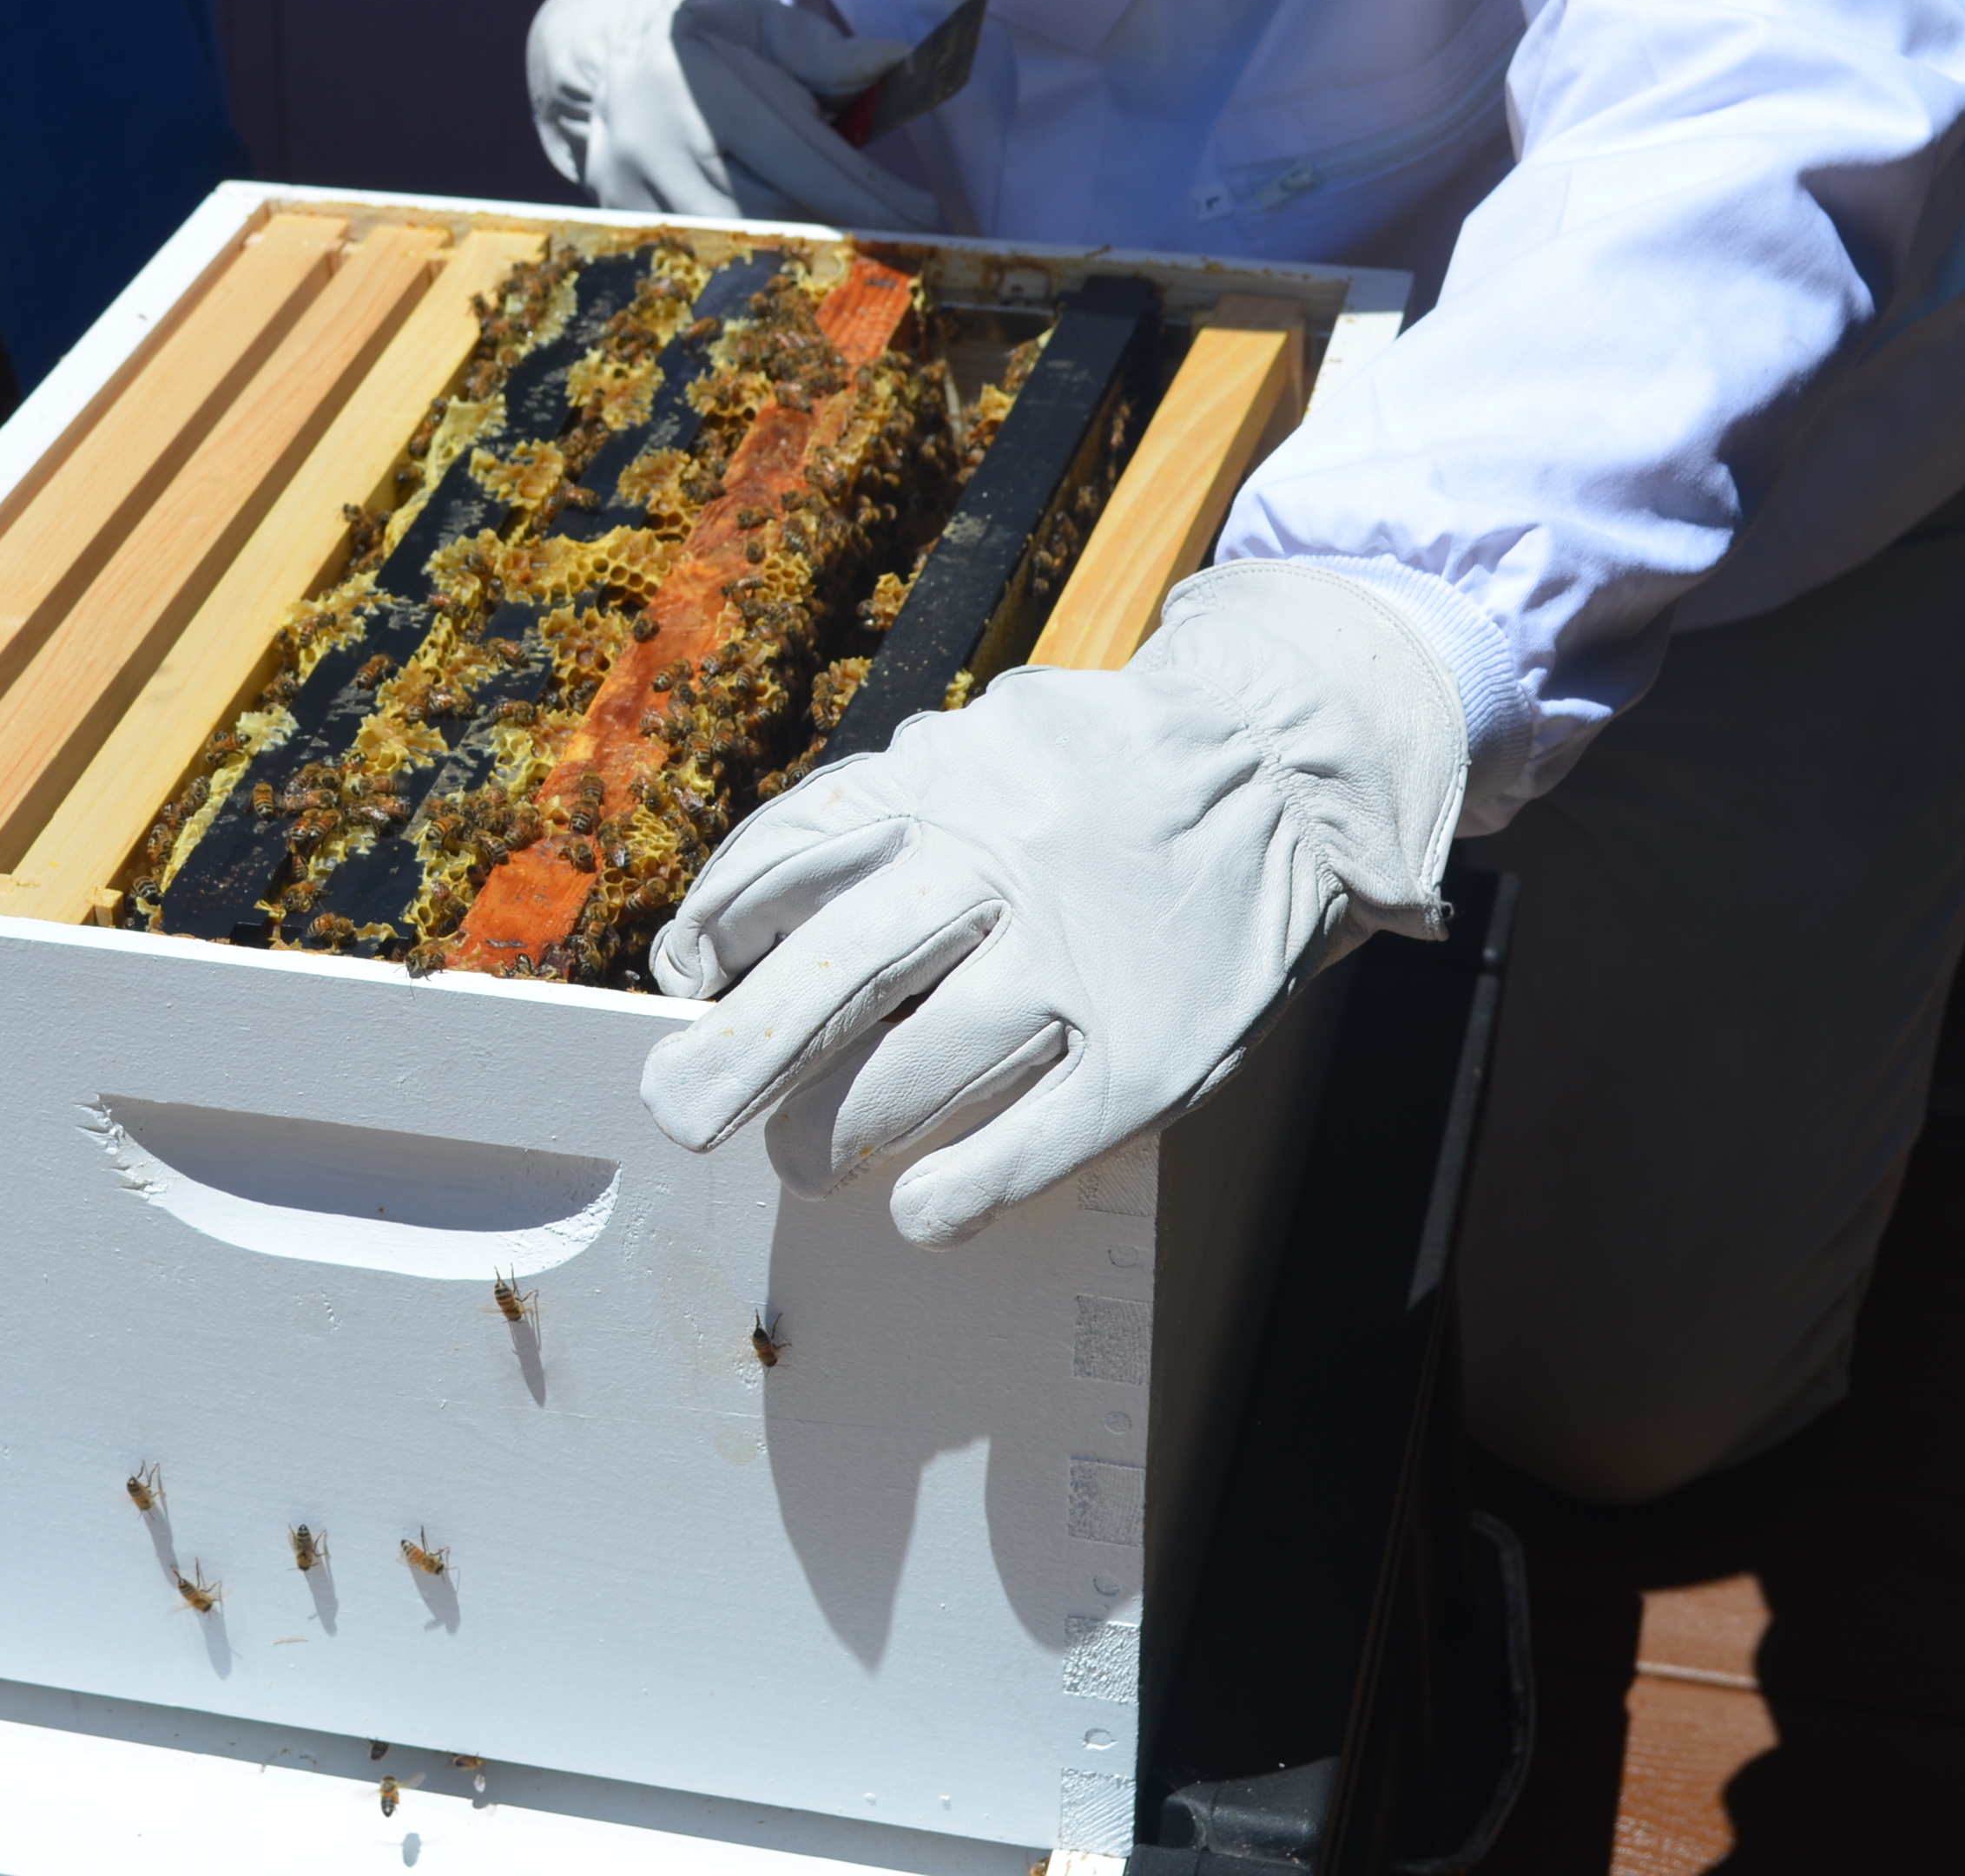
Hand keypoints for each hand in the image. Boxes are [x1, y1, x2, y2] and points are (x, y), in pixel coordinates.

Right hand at [527, 0, 947, 231]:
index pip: (799, 155)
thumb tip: (899, 62)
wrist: (612, 60)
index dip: (867, 193)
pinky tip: (803, 273)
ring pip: (741, 250)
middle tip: (907, 250)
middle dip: (848, 234)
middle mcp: (659, 144)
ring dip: (810, 261)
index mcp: (700, 84)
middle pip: (774, 212)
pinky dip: (761, 269)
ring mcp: (634, 193)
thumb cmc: (712, 45)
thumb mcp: (767, 25)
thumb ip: (829, 53)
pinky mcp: (625, 226)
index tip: (923, 217)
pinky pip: (707, 263)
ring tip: (864, 265)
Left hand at [640, 564, 1469, 1246]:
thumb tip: (701, 946)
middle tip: (681, 1112)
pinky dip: (957, 1191)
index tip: (692, 981)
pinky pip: (1032, 1145)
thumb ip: (851, 826)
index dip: (720, 932)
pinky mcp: (1152, 1051)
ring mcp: (1081, 963)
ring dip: (838, 1135)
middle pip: (841, 976)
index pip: (789, 865)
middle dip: (743, 1056)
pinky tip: (920, 1210)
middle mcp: (1006, 866)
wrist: (1283, 770)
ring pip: (920, 1074)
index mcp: (944, 784)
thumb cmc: (1084, 784)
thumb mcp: (970, 754)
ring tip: (808, 1159)